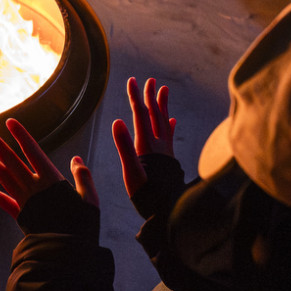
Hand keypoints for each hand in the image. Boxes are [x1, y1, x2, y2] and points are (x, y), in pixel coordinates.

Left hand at [0, 117, 97, 222]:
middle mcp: (33, 187)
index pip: (33, 151)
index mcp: (51, 180)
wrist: (67, 252)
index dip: (21, 136)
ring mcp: (24, 201)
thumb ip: (82, 176)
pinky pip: (2, 202)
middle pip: (12, 161)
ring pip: (4, 178)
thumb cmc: (82, 225)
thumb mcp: (90, 199)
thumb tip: (76, 159)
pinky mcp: (20, 215)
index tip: (10, 122)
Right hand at [109, 76, 175, 204]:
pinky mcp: (170, 159)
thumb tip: (117, 121)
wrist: (168, 210)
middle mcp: (158, 145)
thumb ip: (124, 146)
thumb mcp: (131, 171)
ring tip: (164, 90)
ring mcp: (166, 151)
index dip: (135, 97)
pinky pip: (170, 137)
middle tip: (150, 79)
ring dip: (162, 106)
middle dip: (150, 96)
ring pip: (164, 122)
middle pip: (154, 115)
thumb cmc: (146, 194)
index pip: (140, 115)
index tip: (132, 80)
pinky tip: (172, 121)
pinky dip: (170, 126)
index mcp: (146, 145)